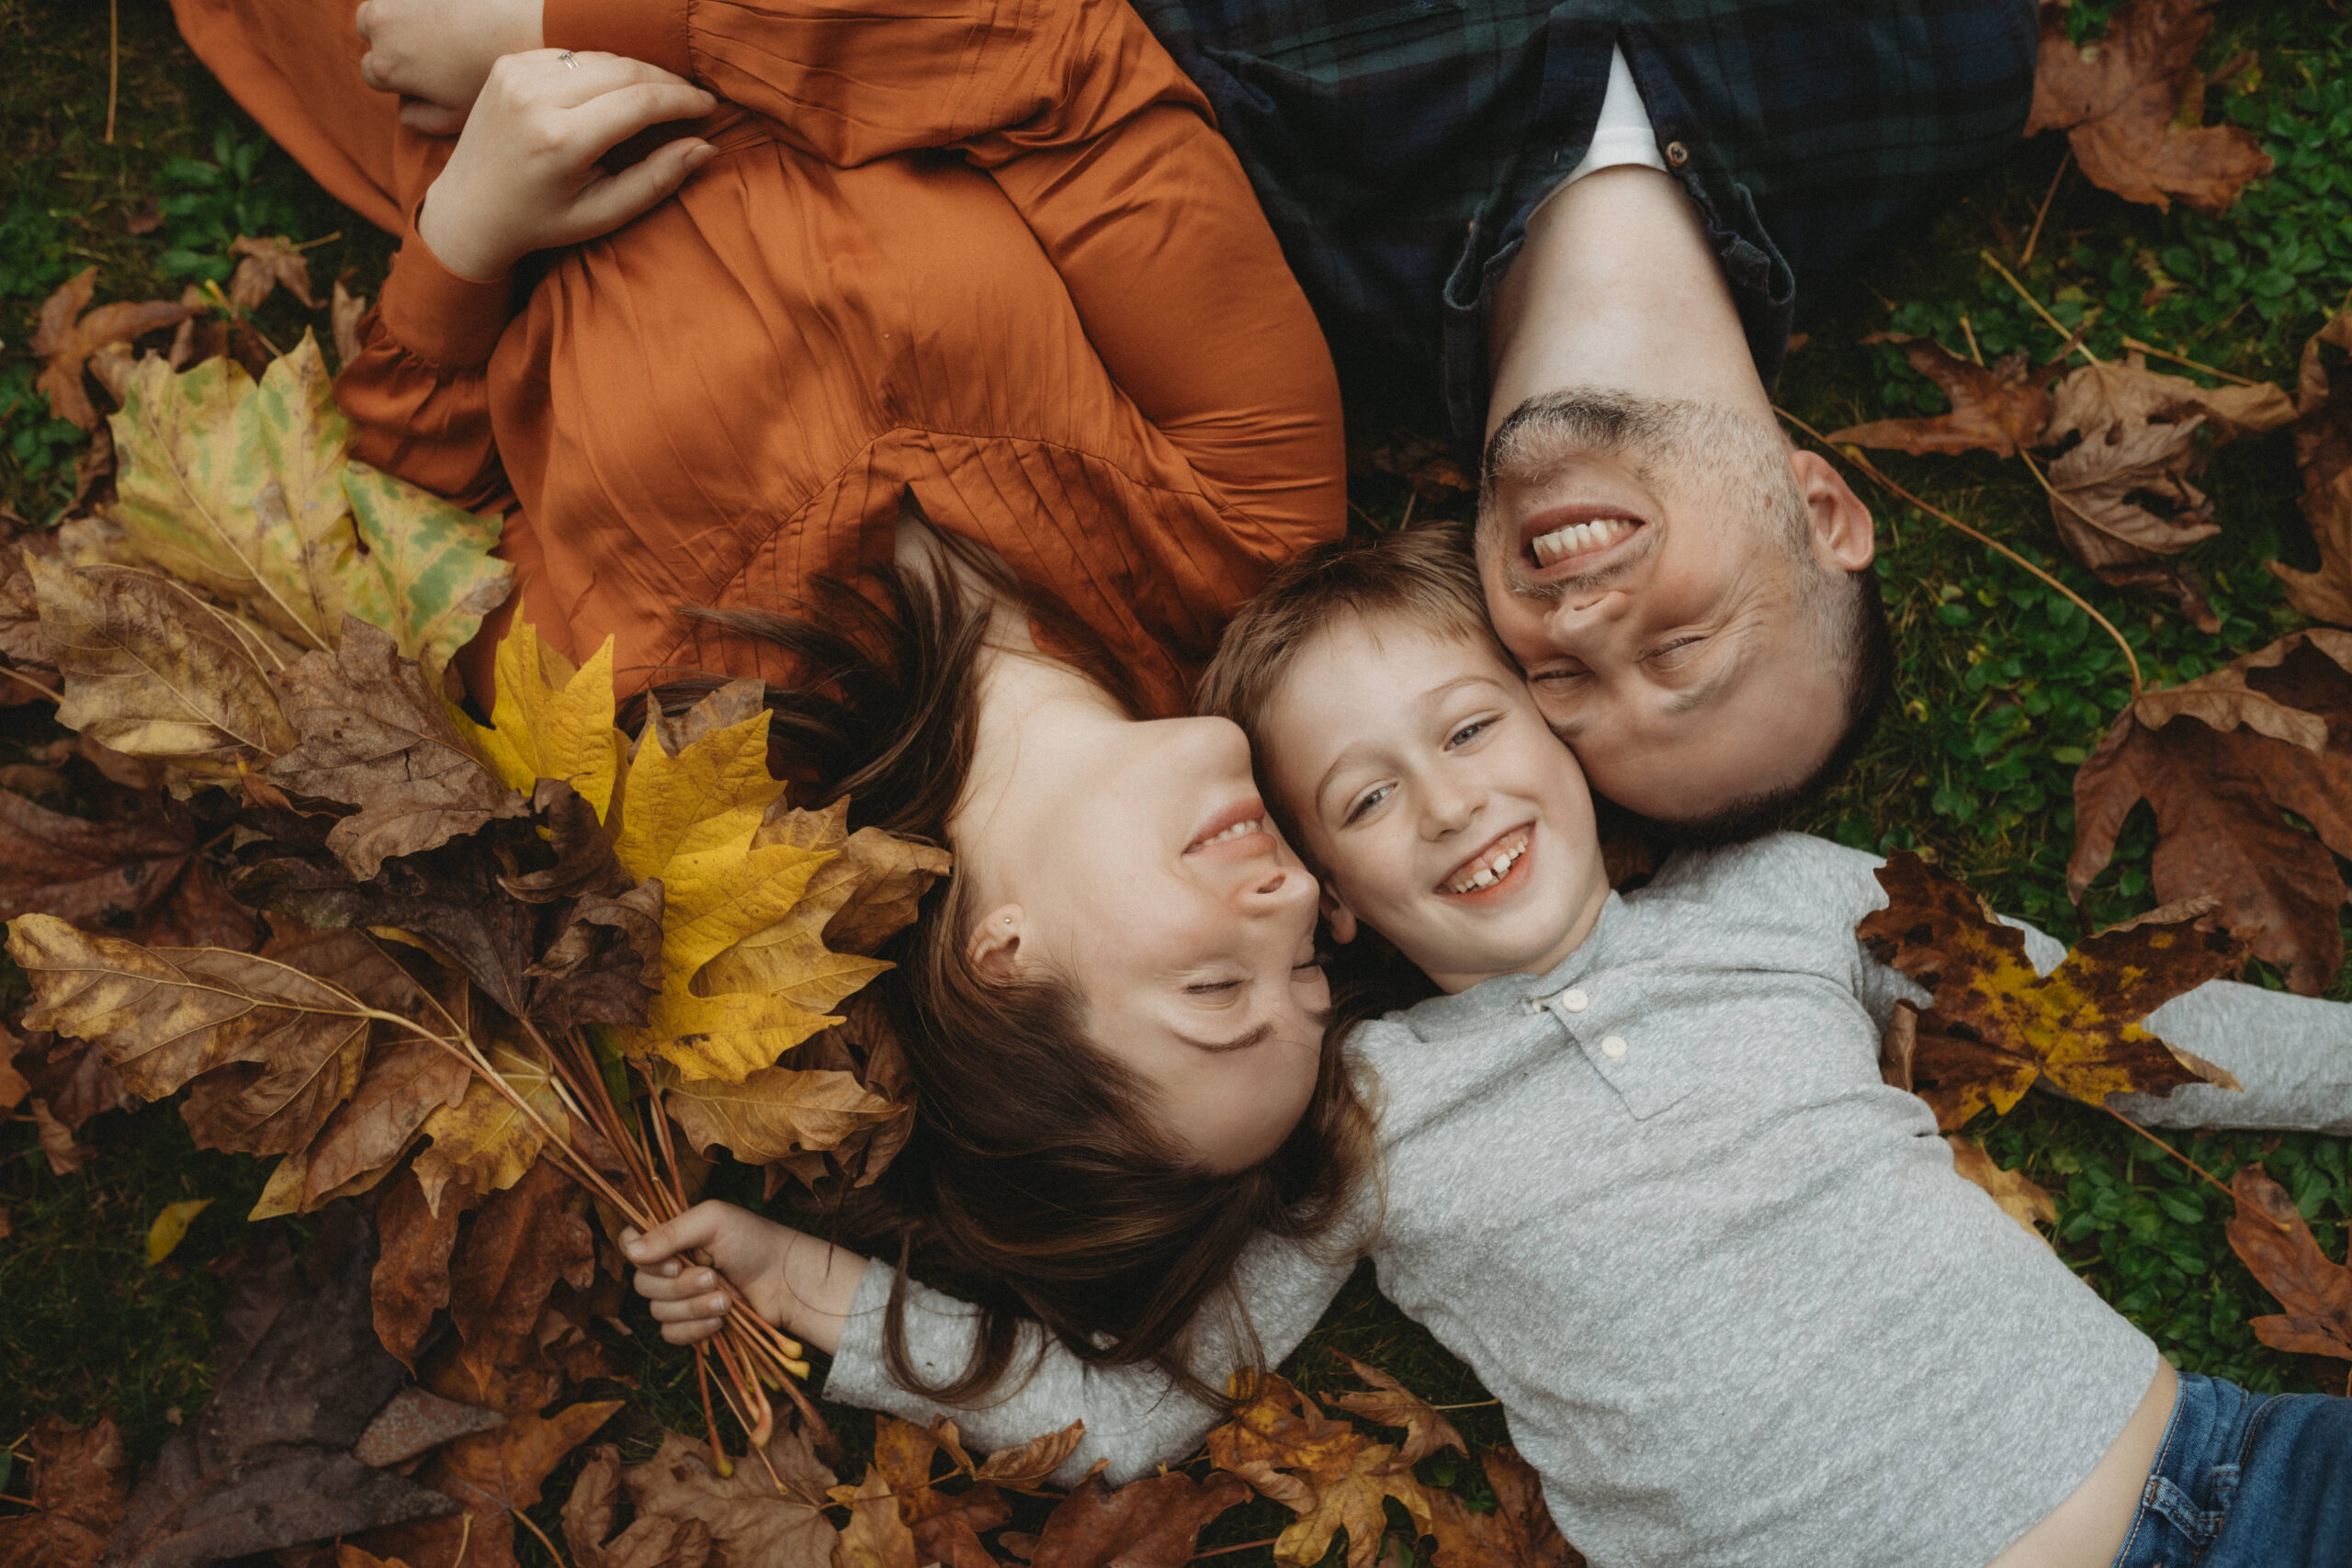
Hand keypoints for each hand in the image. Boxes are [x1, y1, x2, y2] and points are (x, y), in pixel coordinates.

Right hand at [356, 0, 544, 134]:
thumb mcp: (459, 112)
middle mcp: (379, 24)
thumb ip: (424, 120)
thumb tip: (405, 114)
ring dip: (400, 11)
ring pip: (383, 3)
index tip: (419, 76)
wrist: (527, 22)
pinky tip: (453, 8)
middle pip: (368, 29)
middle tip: (425, 46)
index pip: (371, 74)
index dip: (395, 77)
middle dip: (387, 36)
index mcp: (385, 66)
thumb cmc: (493, 72)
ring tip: (438, 24)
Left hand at [415, 50, 716, 281]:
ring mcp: (516, 74)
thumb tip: (706, 147)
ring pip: (601, 57)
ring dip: (637, 72)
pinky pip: (572, 55)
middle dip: (666, 82)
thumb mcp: (603, 213)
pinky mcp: (508, 64)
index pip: (640, 101)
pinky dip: (600, 69)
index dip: (683, 100)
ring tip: (660, 97)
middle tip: (692, 100)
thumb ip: (656, 179)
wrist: (468, 210)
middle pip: (624, 70)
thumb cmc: (541, 221)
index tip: (709, 106)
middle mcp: (535, 97)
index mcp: (560, 140)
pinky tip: (612, 93)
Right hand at [622, 1201, 865, 1354]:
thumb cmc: (754, 1241)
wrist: (788, 1282)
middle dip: (680, 1285)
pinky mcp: (693, 1325)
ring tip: (727, 1298)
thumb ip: (671, 1232)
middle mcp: (670, 1267)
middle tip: (713, 1276)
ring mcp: (681, 1298)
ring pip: (658, 1312)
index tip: (671, 1262)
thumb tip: (630, 1250)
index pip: (629, 1245)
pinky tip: (720, 1321)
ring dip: (694, 1307)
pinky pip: (671, 1334)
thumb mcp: (714, 1221)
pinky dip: (695, 1329)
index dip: (640, 1258)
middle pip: (643, 1285)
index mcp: (672, 1238)